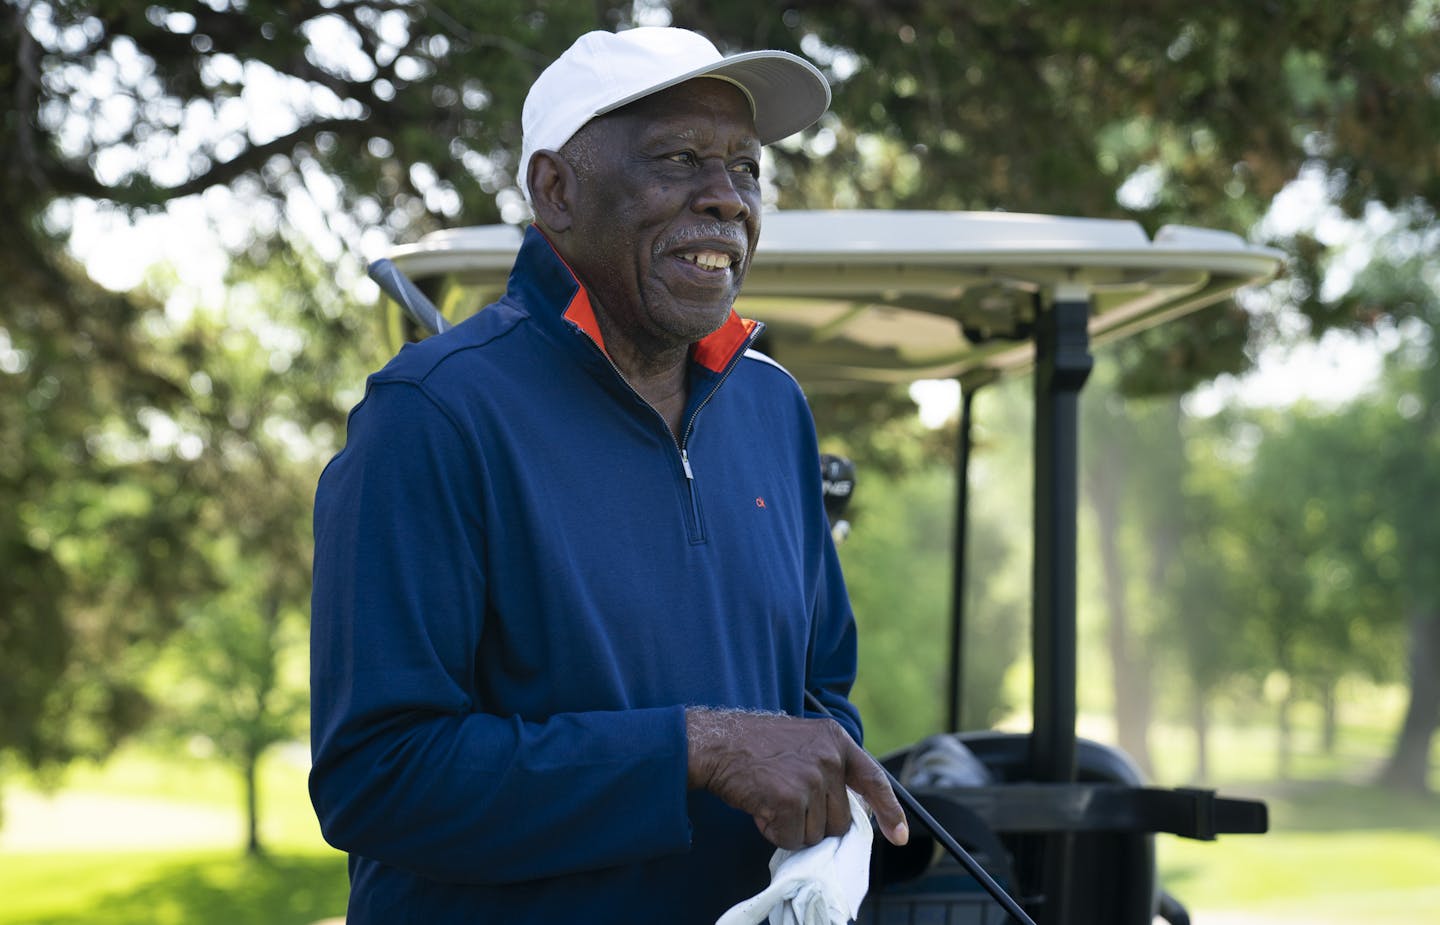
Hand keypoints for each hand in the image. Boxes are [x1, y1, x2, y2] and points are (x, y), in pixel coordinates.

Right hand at [685, 708, 908, 850]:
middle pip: (840, 820)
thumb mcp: (802, 742)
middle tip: (784, 798)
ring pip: (816, 834)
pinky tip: (760, 807)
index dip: (888, 811)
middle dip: (814, 821)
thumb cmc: (754, 745)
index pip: (873, 779)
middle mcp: (830, 758)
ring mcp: (812, 779)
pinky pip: (791, 839)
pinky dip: (773, 832)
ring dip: (791, 827)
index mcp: (836, 740)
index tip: (898, 835)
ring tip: (769, 798)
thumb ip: (828, 768)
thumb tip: (845, 814)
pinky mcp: (790, 800)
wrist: (716, 742)